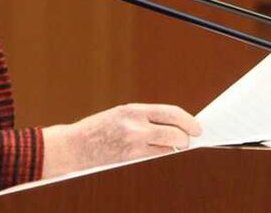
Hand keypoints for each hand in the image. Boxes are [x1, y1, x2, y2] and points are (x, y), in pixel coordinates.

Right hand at [41, 103, 201, 177]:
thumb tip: (175, 125)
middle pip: (176, 133)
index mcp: (134, 110)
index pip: (172, 113)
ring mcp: (133, 144)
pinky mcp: (129, 161)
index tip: (197, 128)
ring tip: (169, 149)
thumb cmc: (98, 130)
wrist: (73, 146)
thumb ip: (146, 118)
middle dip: (185, 139)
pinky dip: (161, 158)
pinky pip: (156, 160)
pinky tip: (157, 156)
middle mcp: (136, 125)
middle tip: (186, 143)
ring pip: (169, 150)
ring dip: (173, 151)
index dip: (189, 121)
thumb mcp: (121, 115)